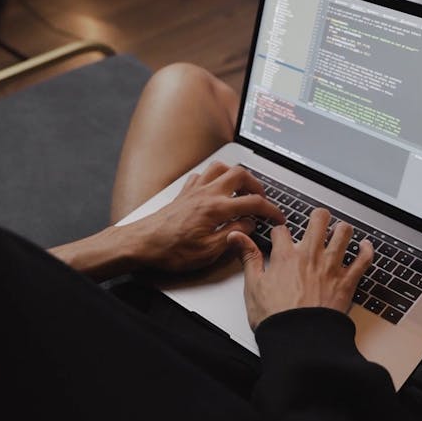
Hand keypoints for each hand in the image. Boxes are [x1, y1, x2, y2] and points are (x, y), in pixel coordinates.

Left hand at [130, 161, 283, 272]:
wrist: (142, 243)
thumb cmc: (171, 250)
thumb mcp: (209, 252)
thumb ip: (234, 236)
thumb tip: (250, 225)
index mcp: (216, 208)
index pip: (253, 203)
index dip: (272, 210)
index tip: (278, 217)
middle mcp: (207, 193)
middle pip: (240, 174)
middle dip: (256, 184)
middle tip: (262, 198)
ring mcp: (194, 190)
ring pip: (221, 168)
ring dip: (236, 175)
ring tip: (242, 189)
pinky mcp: (184, 193)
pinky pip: (202, 175)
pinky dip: (214, 177)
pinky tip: (216, 188)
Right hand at [228, 208, 373, 330]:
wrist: (300, 341)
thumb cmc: (276, 318)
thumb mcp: (253, 286)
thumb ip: (248, 257)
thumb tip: (236, 236)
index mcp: (285, 256)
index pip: (282, 230)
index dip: (279, 232)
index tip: (279, 237)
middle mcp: (310, 256)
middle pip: (318, 219)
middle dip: (318, 217)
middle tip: (316, 221)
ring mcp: (331, 267)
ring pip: (343, 233)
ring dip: (342, 230)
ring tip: (339, 231)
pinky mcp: (347, 282)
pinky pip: (363, 260)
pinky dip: (366, 250)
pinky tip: (365, 246)